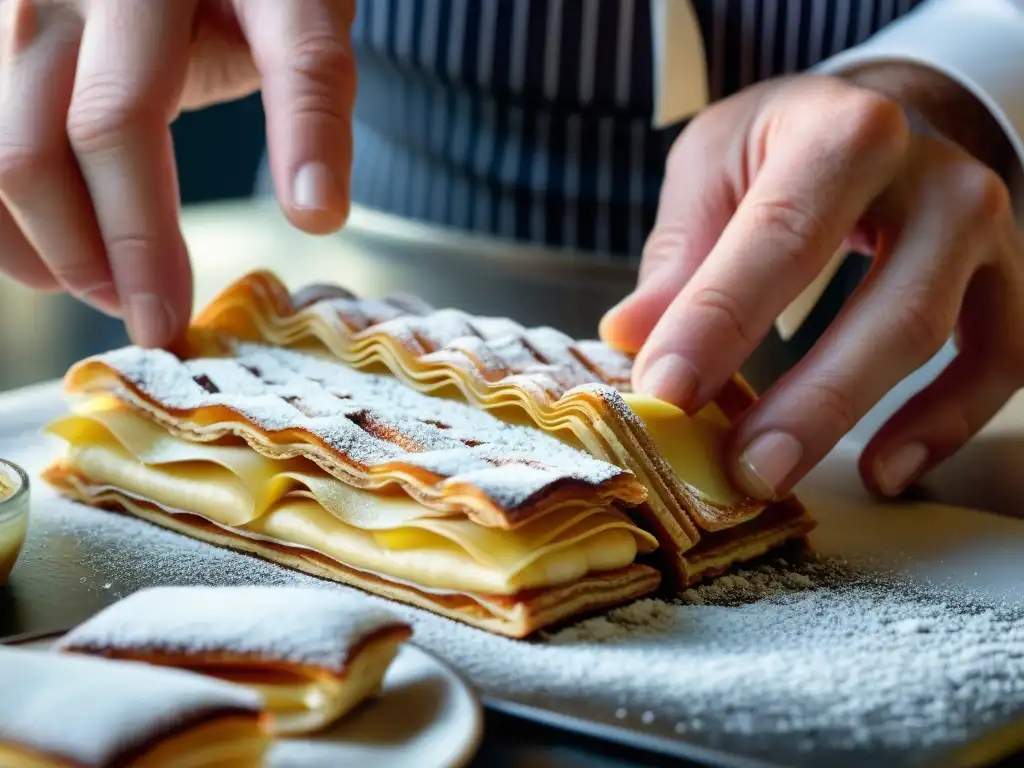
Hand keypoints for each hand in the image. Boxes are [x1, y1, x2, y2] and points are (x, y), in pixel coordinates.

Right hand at [0, 0, 355, 346]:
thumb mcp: (299, 13)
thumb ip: (310, 101)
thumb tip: (316, 218)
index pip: (119, 122)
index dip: (141, 238)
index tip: (169, 321)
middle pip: (34, 150)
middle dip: (96, 257)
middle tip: (153, 322)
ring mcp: (9, 11)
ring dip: (47, 245)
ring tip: (114, 293)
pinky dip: (10, 217)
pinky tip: (60, 254)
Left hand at [600, 68, 1023, 500]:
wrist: (882, 119)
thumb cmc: (782, 146)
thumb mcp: (715, 166)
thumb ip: (680, 250)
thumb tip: (631, 336)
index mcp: (845, 133)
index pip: (781, 237)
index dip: (720, 322)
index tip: (665, 395)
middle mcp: (935, 176)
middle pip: (886, 302)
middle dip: (809, 399)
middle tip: (741, 469)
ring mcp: (984, 229)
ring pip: (937, 338)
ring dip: (855, 420)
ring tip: (779, 477)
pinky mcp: (1008, 277)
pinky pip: (1000, 362)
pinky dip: (945, 425)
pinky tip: (884, 471)